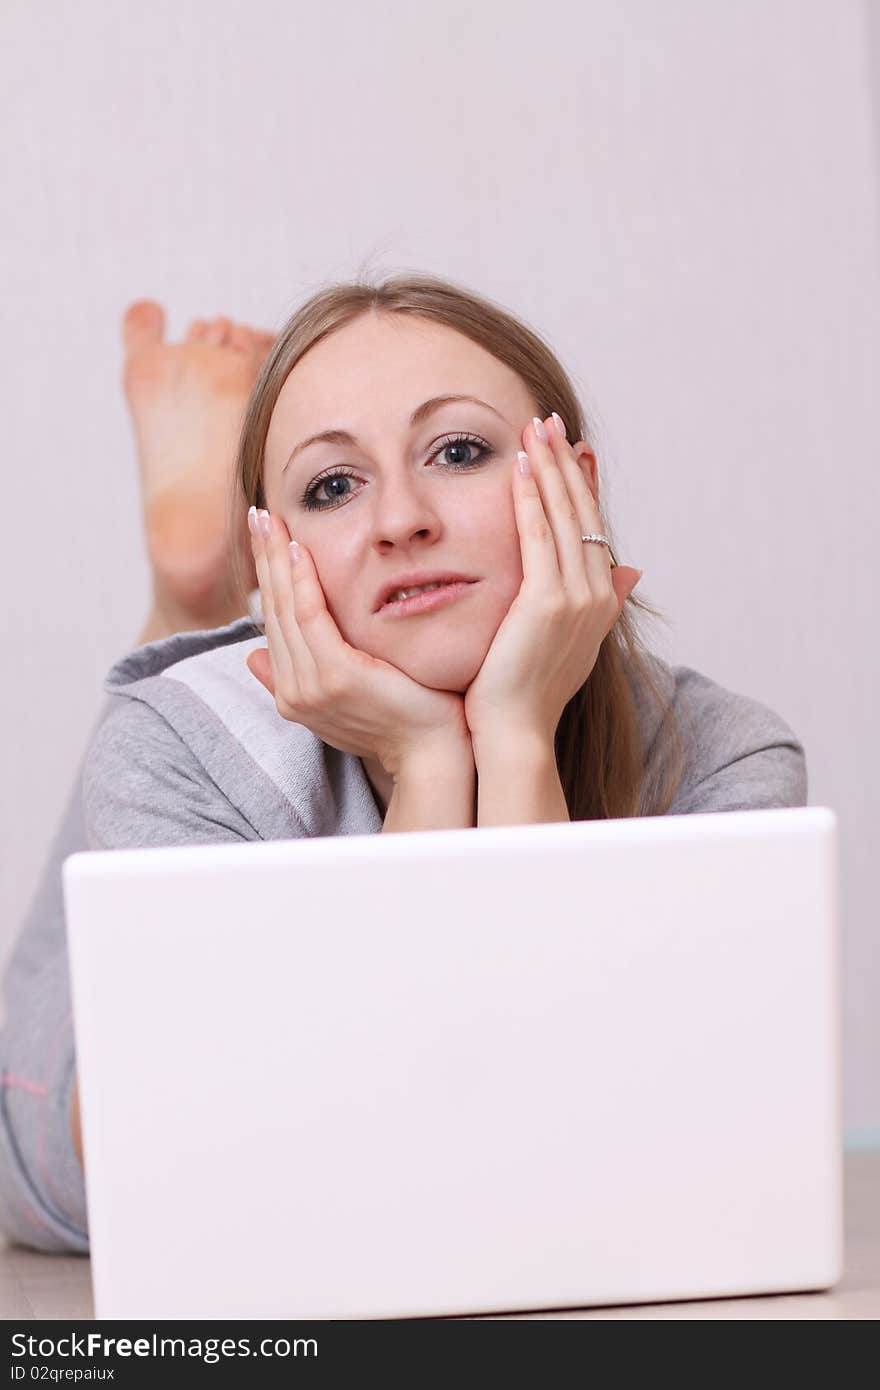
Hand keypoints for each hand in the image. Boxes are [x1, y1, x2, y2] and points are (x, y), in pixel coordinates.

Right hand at [245, 507, 470, 777]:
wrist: (435, 754)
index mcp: (293, 694)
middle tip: (257, 514)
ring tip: (269, 518)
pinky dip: (301, 581)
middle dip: (262, 559)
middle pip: (272, 611)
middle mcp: (293, 692)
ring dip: (274, 559)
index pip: (274, 624)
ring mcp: (311, 686)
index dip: (266, 578)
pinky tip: (297, 549)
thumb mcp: (349, 694)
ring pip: (285, 608)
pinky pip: (310, 617)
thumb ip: (309, 672)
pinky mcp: (336, 677)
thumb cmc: (406, 720)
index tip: (264, 539)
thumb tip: (254, 658)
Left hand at [463, 413, 641, 746]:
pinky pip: (538, 537)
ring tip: (536, 428)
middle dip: (567, 465)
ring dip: (550, 468)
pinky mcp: (547, 602)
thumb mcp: (569, 643)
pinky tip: (521, 468)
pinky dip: (532, 499)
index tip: (573, 452)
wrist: (516, 732)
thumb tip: (628, 572)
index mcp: (601, 603)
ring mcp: (575, 598)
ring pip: (564, 518)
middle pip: (583, 515)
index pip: (593, 530)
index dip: (583, 488)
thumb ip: (598, 604)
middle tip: (551, 423)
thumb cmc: (526, 695)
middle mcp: (597, 596)